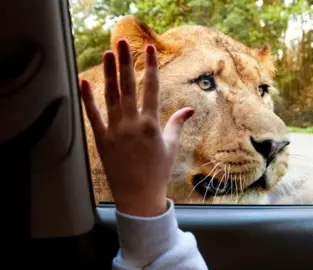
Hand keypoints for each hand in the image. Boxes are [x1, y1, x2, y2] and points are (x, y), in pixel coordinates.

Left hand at [80, 39, 194, 216]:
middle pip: (129, 87)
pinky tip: (85, 81)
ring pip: (111, 96)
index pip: (152, 89)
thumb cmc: (158, 171)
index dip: (151, 67)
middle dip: (127, 63)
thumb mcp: (171, 146)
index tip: (149, 50)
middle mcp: (132, 124)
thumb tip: (188, 109)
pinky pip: (93, 116)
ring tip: (108, 54)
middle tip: (123, 43)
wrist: (139, 196)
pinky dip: (88, 98)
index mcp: (151, 124)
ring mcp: (115, 131)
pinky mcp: (101, 139)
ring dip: (109, 74)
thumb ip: (177, 124)